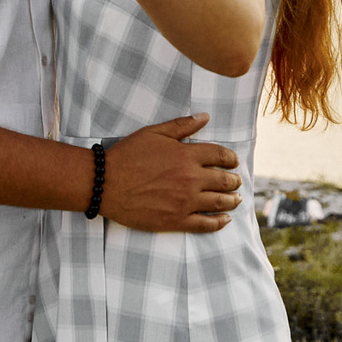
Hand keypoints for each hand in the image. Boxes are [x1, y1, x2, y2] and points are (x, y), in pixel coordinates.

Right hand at [98, 113, 240, 235]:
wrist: (105, 183)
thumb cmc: (126, 156)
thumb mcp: (153, 134)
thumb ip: (181, 125)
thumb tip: (204, 117)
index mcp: (186, 155)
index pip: (219, 155)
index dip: (230, 158)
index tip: (233, 161)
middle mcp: (190, 178)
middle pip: (224, 180)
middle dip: (233, 180)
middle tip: (236, 182)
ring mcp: (185, 201)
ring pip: (219, 202)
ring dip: (232, 200)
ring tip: (236, 199)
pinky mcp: (176, 220)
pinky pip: (206, 224)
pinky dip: (219, 222)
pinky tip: (225, 220)